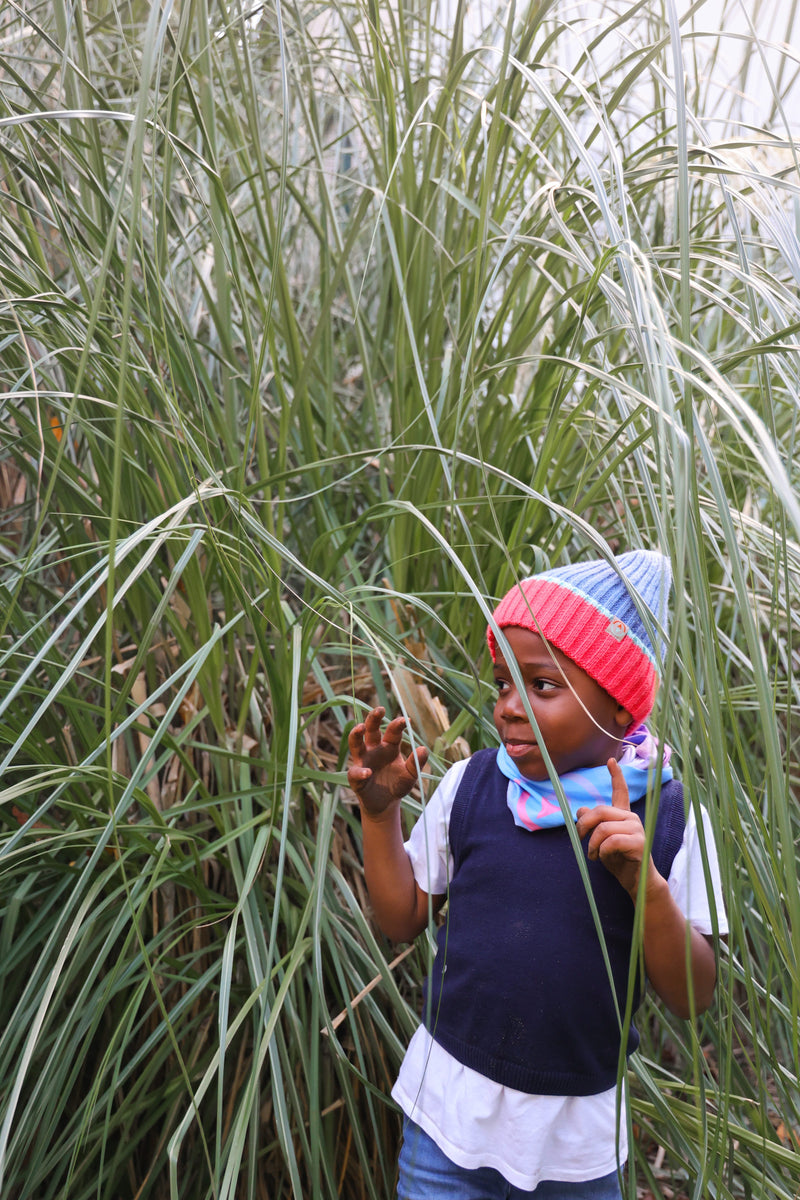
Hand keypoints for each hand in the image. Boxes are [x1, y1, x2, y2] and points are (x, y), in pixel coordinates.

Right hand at [347, 707, 428, 818]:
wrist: (386, 804)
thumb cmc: (398, 785)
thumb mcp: (411, 775)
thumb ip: (416, 763)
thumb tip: (423, 748)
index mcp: (389, 746)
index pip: (392, 731)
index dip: (397, 725)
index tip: (405, 720)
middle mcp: (374, 749)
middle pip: (371, 729)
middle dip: (373, 718)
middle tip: (379, 709)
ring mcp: (363, 761)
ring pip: (355, 743)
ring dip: (356, 734)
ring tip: (360, 728)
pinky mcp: (356, 777)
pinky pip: (355, 772)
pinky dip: (360, 772)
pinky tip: (368, 772)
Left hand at [576, 758, 660, 899]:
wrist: (637, 882)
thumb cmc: (619, 861)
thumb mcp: (601, 841)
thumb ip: (593, 825)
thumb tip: (580, 810)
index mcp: (623, 816)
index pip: (621, 792)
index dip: (616, 776)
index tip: (610, 761)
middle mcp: (631, 818)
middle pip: (600, 811)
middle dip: (584, 825)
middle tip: (580, 839)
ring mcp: (637, 829)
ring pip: (603, 828)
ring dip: (592, 844)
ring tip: (593, 855)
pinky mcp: (639, 843)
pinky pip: (611, 841)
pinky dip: (602, 851)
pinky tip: (603, 859)